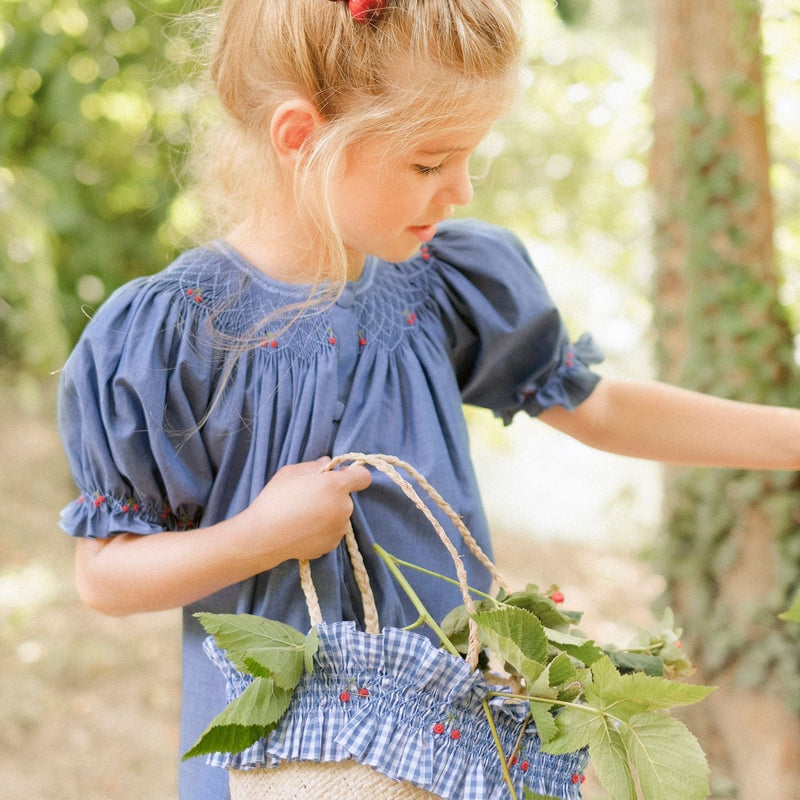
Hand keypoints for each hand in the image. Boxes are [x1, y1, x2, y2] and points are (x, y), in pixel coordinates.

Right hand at [241, 457, 371, 563]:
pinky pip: (332, 531)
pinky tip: (303, 529)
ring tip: (303, 516)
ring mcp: (340, 528)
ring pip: (339, 515)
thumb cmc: (276, 500)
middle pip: (346, 497)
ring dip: (328, 513)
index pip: (363, 477)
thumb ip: (314, 466)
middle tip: (309, 498)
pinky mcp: (332, 545)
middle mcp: (344, 507)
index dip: (354, 475)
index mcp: (336, 486)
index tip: (338, 477)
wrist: (264, 537)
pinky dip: (322, 530)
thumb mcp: (291, 473)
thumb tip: (327, 463)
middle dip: (333, 495)